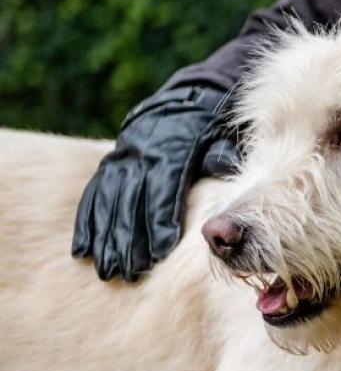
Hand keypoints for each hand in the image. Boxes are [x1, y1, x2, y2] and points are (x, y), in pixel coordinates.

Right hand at [72, 83, 239, 280]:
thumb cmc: (213, 129)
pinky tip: (83, 251)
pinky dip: (88, 224)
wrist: (187, 99)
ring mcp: (121, 158)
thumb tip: (227, 169)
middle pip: (132, 202)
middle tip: (131, 272)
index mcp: (171, 150)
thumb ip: (222, 157)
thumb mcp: (222, 137)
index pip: (164, 189)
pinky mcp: (110, 163)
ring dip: (107, 238)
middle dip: (131, 239)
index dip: (161, 220)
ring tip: (109, 270)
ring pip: (109, 202)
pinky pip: (93, 196)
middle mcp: (140, 154)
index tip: (161, 251)